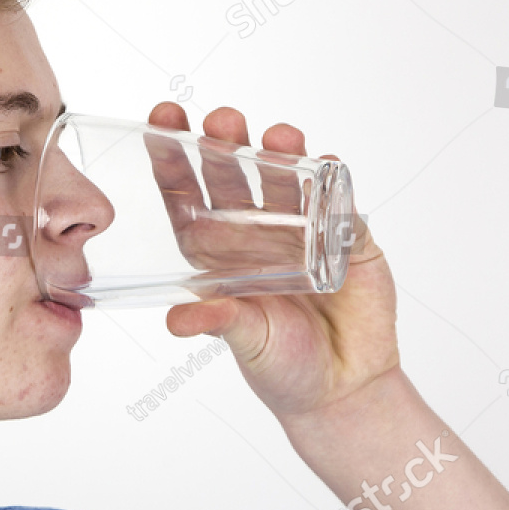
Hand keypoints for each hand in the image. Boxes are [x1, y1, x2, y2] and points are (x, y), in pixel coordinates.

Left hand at [147, 102, 399, 420]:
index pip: (189, 195)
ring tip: (278, 137)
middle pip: (236, 177)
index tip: (161, 119)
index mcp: (217, 252)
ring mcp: (303, 231)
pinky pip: (339, 201)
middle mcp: (255, 233)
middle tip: (222, 120)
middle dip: (227, 144)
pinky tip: (328, 164)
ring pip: (288, 180)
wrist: (343, 390)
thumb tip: (178, 321)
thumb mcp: (245, 341)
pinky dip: (334, 181)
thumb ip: (218, 322)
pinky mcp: (347, 238)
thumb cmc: (282, 367)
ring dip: (282, 154)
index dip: (173, 158)